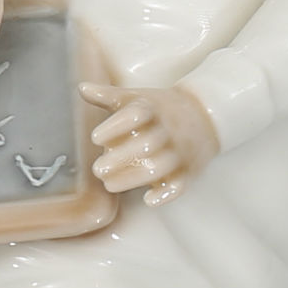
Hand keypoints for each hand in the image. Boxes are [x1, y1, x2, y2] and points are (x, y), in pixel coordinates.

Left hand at [79, 83, 218, 206]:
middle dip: (119, 159)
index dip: (114, 127)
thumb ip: (108, 95)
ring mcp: (179, 152)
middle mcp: (167, 130)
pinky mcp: (189, 170)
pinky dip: (165, 194)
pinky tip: (148, 200)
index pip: (134, 116)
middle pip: (145, 145)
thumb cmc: (161, 108)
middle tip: (97, 169)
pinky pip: (180, 185)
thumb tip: (82, 88)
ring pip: (158, 167)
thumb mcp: (136, 97)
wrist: (205, 116)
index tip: (95, 138)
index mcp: (152, 110)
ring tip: (109, 185)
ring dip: (133, 178)